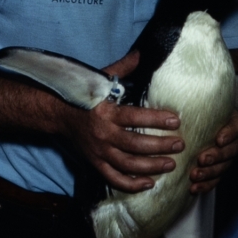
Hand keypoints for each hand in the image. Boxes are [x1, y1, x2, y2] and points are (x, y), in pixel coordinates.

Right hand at [60, 49, 184, 192]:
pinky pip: (114, 179)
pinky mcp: (95, 163)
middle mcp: (102, 134)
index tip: (176, 121)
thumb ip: (122, 68)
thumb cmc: (83, 97)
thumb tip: (142, 53)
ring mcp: (99, 152)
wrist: (57, 115)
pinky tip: (149, 183)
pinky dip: (131, 184)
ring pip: (128, 164)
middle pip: (136, 144)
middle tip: (180, 145)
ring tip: (171, 164)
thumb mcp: (100, 79)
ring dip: (151, 166)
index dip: (156, 119)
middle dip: (160, 146)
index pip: (135, 117)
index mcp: (106, 112)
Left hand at [189, 109, 237, 194]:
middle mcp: (231, 140)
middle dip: (216, 156)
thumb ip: (189, 107)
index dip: (229, 134)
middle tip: (202, 159)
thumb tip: (170, 109)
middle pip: (231, 150)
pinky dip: (205, 185)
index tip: (218, 139)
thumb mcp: (195, 106)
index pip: (236, 127)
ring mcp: (225, 156)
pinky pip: (215, 180)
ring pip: (223, 167)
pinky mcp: (217, 169)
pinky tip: (194, 188)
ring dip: (209, 173)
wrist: (193, 124)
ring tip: (194, 175)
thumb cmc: (195, 111)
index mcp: (230, 121)